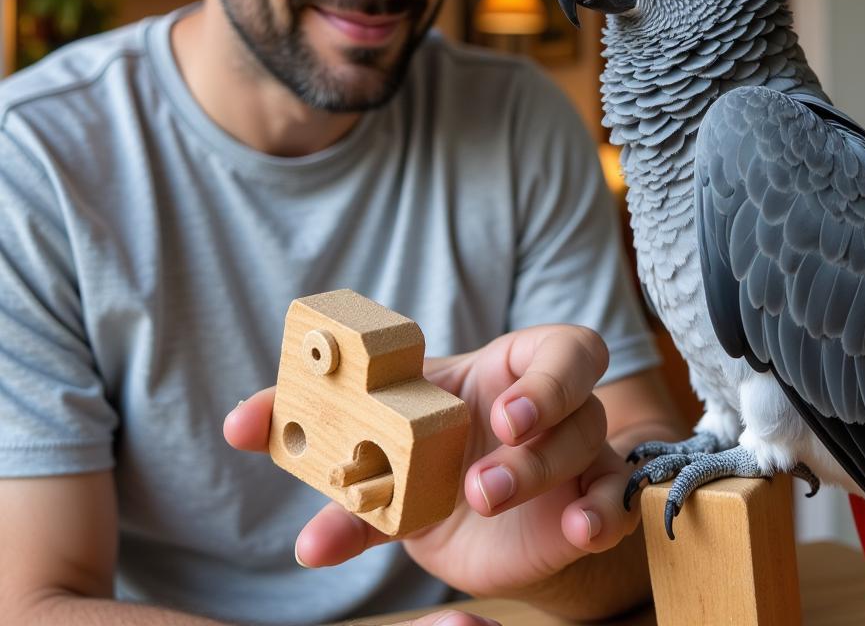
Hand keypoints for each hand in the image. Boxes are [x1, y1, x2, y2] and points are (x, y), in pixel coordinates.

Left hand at [223, 325, 640, 597]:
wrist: (466, 516)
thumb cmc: (426, 452)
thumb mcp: (383, 438)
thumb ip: (324, 430)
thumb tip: (237, 423)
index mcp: (511, 370)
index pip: (562, 347)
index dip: (541, 374)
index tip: (496, 409)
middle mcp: (555, 407)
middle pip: (578, 393)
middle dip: (542, 415)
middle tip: (500, 439)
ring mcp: (579, 456)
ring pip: (591, 448)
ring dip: (541, 471)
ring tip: (483, 498)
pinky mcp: (586, 505)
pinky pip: (617, 499)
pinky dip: (604, 511)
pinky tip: (577, 528)